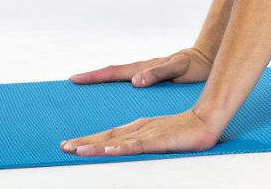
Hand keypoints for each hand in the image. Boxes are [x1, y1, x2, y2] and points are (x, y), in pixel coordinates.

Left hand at [60, 108, 220, 156]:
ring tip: (76, 149)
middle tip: (63, 147)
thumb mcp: (157, 136)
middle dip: (84, 142)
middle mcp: (138, 129)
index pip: (107, 135)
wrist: (207, 121)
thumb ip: (140, 141)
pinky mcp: (157, 140)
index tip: (68, 145)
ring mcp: (147, 134)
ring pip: (117, 141)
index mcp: (137, 127)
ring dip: (95, 145)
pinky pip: (135, 145)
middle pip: (106, 137)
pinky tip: (107, 150)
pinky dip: (119, 148)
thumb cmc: (184, 130)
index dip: (87, 140)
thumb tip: (120, 147)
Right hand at [69, 46, 213, 87]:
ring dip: (102, 81)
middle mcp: (141, 70)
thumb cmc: (193, 65)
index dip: (94, 76)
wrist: (206, 60)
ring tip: (85, 89)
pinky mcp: (151, 78)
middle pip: (111, 73)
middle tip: (72, 82)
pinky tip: (114, 93)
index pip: (113, 72)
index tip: (74, 79)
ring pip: (118, 77)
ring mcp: (145, 74)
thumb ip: (158, 74)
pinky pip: (128, 81)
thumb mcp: (177, 68)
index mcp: (143, 68)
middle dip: (92, 78)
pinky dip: (116, 84)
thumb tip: (135, 81)